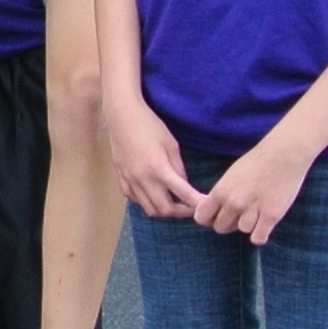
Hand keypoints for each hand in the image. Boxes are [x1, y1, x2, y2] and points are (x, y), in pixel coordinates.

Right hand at [105, 94, 200, 218]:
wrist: (122, 116)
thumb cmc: (150, 125)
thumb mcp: (171, 144)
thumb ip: (178, 168)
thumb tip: (184, 185)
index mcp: (159, 169)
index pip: (183, 194)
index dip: (197, 204)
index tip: (206, 207)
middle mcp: (143, 179)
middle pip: (164, 209)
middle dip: (180, 212)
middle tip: (190, 206)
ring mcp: (130, 180)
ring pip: (149, 209)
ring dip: (164, 210)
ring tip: (173, 203)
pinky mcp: (121, 178)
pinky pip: (134, 199)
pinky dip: (146, 202)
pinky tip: (153, 194)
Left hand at [193, 135, 314, 245]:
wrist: (284, 154)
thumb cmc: (257, 162)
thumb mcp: (230, 176)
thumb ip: (221, 194)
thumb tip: (213, 210)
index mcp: (220, 191)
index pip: (201, 217)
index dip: (208, 218)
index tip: (216, 215)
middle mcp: (233, 203)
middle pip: (220, 228)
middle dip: (228, 223)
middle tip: (240, 213)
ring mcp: (252, 210)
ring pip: (242, 231)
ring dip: (249, 225)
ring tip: (257, 212)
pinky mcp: (272, 216)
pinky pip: (258, 238)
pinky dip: (261, 234)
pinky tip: (264, 225)